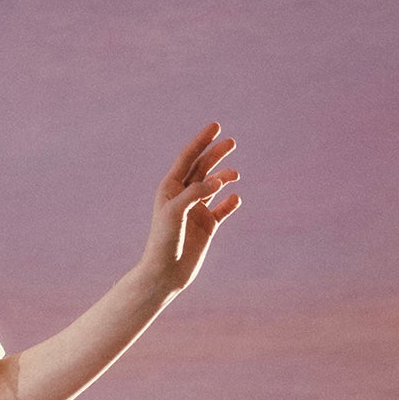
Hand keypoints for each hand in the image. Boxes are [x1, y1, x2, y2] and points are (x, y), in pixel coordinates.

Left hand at [136, 121, 240, 294]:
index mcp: (170, 188)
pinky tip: (235, 199)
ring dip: (225, 176)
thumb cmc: (163, 242)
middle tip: (231, 142)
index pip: (188, 158)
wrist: (165, 273)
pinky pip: (222, 209)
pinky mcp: (207, 226)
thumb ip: (195, 193)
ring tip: (235, 175)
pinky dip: (230, 202)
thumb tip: (218, 181)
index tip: (216, 126)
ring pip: (214, 186)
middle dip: (216, 153)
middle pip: (202, 168)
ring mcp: (196, 211)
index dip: (201, 141)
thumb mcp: (175, 213)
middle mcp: (183, 197)